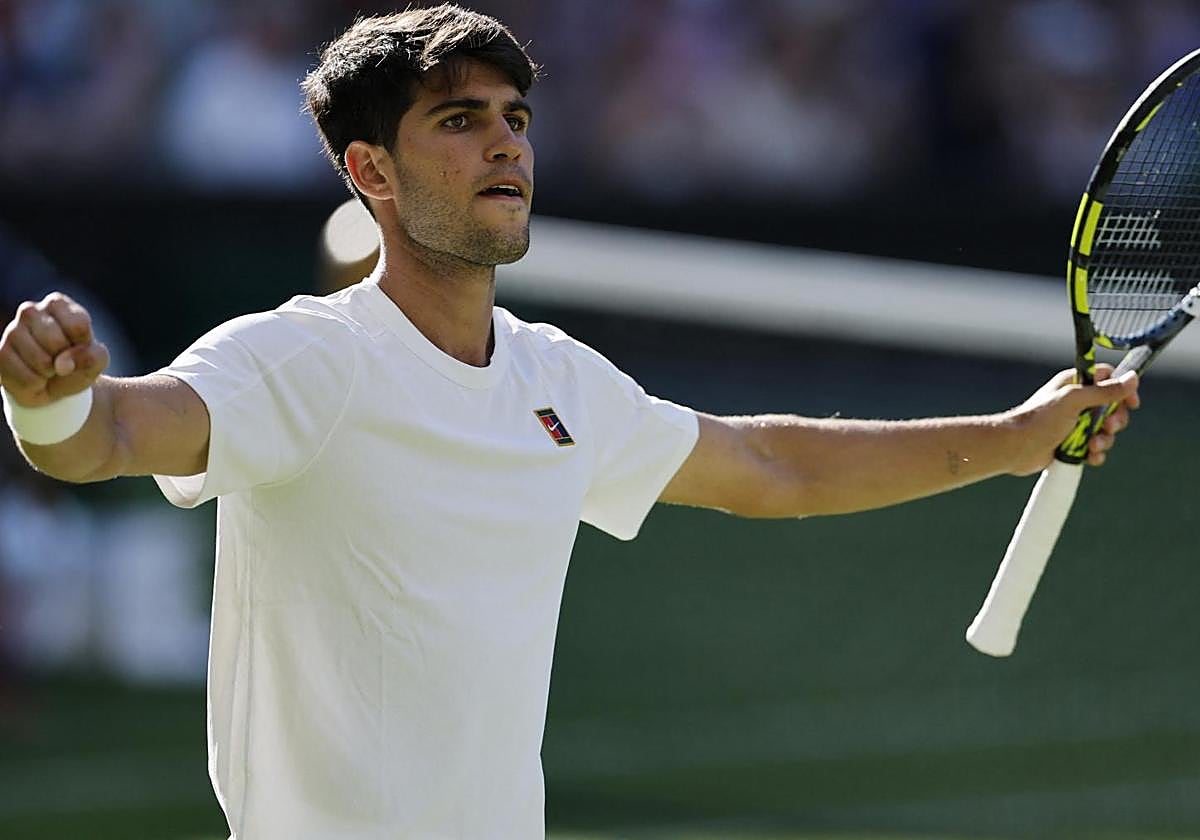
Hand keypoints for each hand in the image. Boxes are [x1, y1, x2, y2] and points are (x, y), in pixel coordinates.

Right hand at [0, 293, 109, 407]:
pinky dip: (36, 384)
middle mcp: (31, 311)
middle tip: (61, 360)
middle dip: (65, 359)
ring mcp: (11, 331)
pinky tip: (34, 377)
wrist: (53, 384)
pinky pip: (26, 378)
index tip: (79, 346)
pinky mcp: (0, 353)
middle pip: (56, 342)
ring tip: (47, 368)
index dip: (84, 345)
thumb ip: (91, 356)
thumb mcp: (97, 359)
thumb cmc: (77, 363)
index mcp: (57, 304)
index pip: (78, 325)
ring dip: (50, 373)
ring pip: (41, 361)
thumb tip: (61, 364)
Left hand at [1005, 364, 1139, 475]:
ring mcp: (1074, 424)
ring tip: (1092, 445)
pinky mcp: (1072, 443)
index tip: (1131, 403)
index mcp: (1075, 384)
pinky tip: (1089, 456)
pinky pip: (1095, 448)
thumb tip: (1132, 378)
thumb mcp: (1074, 400)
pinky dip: (1096, 453)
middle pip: (1112, 408)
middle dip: (1114, 421)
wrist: (1016, 447)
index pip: (1109, 380)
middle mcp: (1076, 402)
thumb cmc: (1039, 419)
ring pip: (1105, 431)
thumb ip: (1104, 391)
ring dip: (1104, 440)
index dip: (1122, 391)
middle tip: (1107, 427)